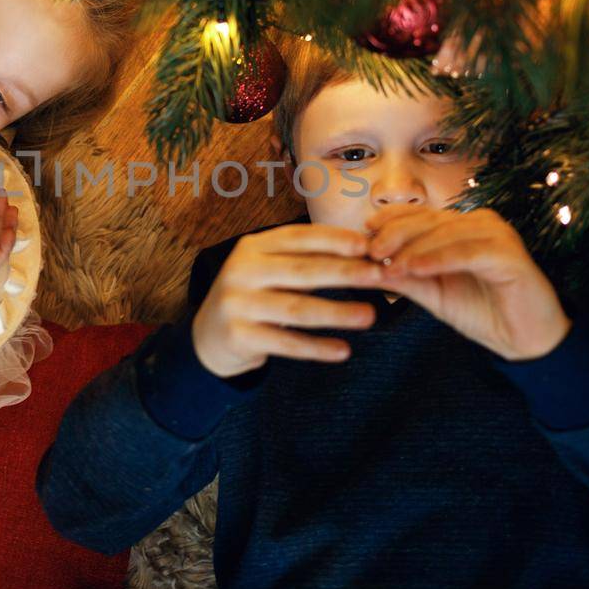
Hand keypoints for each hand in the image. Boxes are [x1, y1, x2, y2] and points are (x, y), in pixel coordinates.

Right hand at [192, 224, 388, 378]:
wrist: (208, 337)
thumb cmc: (253, 296)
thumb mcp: (268, 269)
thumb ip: (303, 259)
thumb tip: (362, 252)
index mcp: (252, 247)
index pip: (297, 238)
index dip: (333, 240)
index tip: (366, 245)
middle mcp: (241, 271)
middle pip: (302, 271)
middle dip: (345, 272)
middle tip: (380, 275)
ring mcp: (237, 304)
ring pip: (296, 309)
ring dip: (337, 312)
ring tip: (370, 316)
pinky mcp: (239, 336)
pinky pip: (285, 343)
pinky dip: (316, 348)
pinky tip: (343, 351)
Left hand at [365, 204, 569, 360]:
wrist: (524, 341)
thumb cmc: (482, 313)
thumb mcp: (434, 293)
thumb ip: (405, 277)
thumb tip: (367, 266)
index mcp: (462, 226)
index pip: (421, 215)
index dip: (390, 221)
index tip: (362, 235)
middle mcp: (480, 223)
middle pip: (429, 220)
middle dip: (396, 234)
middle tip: (369, 250)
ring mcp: (497, 235)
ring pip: (446, 233)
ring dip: (414, 248)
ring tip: (387, 263)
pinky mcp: (508, 254)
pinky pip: (466, 252)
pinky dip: (438, 259)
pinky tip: (415, 269)